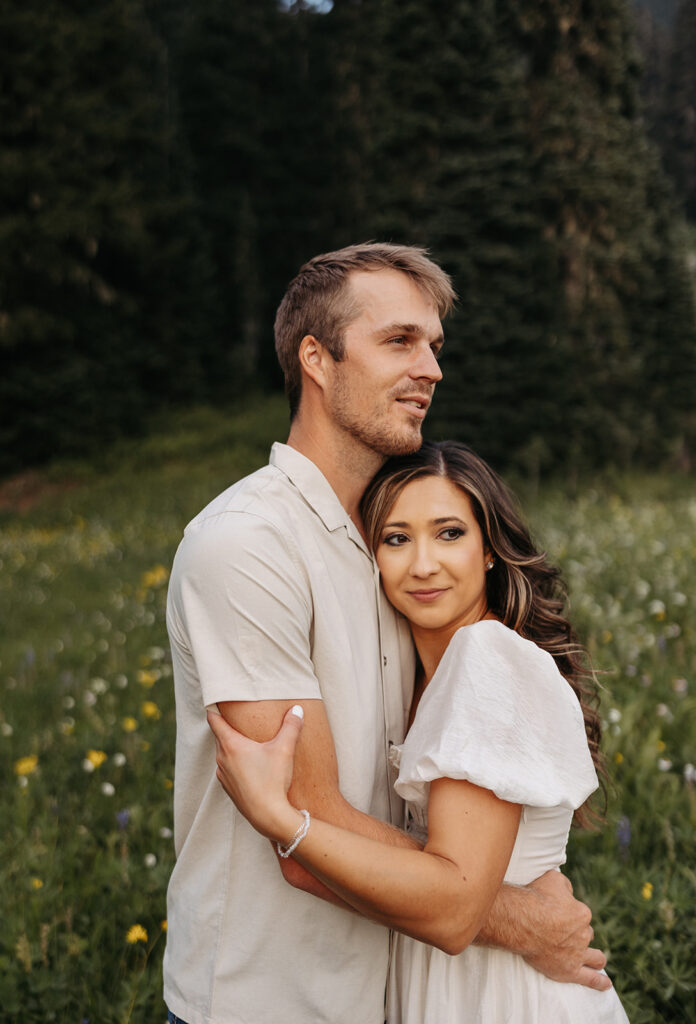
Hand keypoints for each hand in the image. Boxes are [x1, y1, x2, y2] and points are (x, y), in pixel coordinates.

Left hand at [207, 705, 304, 842]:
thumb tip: (298, 709)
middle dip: (227, 727)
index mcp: (231, 745)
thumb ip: (291, 726)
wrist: (268, 817)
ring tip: (245, 742)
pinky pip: (227, 769)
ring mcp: (223, 775)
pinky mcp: (229, 789)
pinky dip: (234, 763)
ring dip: (231, 747)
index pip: (214, 721)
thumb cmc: (273, 781)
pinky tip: (249, 766)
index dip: (213, 709)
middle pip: (220, 737)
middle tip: (235, 717)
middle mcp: (222, 759)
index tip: (212, 701)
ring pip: (223, 754)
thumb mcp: (284, 749)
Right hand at [523, 871, 610, 990]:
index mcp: (582, 913)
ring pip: (595, 957)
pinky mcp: (570, 970)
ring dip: (595, 957)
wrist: (521, 920)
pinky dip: (600, 982)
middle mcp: (584, 934)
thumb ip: (566, 886)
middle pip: (587, 935)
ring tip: (594, 959)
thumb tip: (569, 893)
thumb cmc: (535, 898)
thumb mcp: (553, 879)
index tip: (556, 913)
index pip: (582, 915)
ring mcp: (578, 954)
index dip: (570, 914)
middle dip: (579, 934)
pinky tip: (606, 984)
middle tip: (563, 933)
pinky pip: (590, 979)